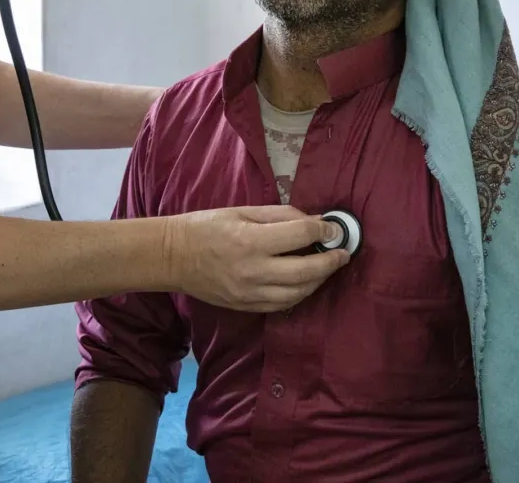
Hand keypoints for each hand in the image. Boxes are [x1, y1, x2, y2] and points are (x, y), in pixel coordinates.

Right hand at [165, 206, 349, 311]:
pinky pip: (283, 305)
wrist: (174, 257)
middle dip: (331, 261)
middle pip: (306, 271)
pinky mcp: (246, 307)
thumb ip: (279, 215)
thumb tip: (313, 221)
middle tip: (343, 253)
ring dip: (319, 280)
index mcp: (251, 240)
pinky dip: (300, 294)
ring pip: (299, 292)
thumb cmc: (206, 227)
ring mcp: (250, 293)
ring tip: (328, 267)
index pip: (300, 236)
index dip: (323, 231)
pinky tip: (306, 282)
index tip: (333, 230)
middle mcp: (254, 271)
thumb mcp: (242, 211)